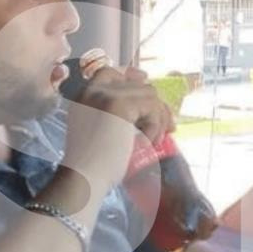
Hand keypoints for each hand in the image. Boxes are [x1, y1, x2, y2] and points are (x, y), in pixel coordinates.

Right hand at [62, 65, 174, 189]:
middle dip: (156, 106)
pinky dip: (154, 126)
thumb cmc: (94, 166)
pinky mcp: (119, 103)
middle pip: (137, 84)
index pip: (111, 73)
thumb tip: (148, 101)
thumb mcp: (102, 132)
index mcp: (84, 96)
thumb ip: (116, 115)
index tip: (148, 92)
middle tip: (168, 128)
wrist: (84, 178)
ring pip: (149, 94)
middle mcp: (92, 89)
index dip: (132, 79)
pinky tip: (146, 143)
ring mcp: (105, 94)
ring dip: (157, 119)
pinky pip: (151, 106)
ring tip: (152, 142)